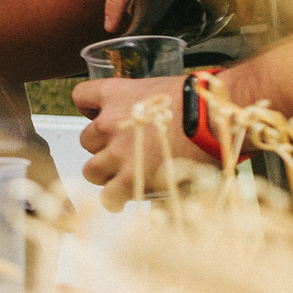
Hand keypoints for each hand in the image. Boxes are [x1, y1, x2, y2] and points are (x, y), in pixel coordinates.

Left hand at [71, 75, 215, 210]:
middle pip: (86, 140)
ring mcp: (117, 152)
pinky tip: (124, 198)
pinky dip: (115, 199)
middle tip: (126, 153)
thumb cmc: (197, 102)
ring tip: (126, 178)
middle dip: (103, 148)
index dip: (90, 109)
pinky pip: (108, 196)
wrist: (212, 118)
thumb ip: (143, 106)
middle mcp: (108, 122)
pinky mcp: (130, 178)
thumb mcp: (162, 92)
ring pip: (91, 170)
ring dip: (107, 175)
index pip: (81, 97)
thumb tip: (147, 120)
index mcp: (115, 95)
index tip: (102, 116)